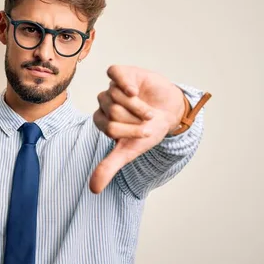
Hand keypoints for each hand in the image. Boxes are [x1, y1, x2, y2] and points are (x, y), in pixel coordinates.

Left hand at [90, 65, 185, 193]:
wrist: (171, 112)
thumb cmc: (149, 131)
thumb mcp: (130, 151)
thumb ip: (109, 167)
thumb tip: (93, 189)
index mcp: (102, 121)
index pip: (108, 127)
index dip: (129, 131)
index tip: (143, 133)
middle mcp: (104, 104)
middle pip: (112, 111)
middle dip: (135, 118)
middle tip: (146, 119)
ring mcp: (112, 88)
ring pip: (115, 95)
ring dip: (138, 105)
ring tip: (148, 109)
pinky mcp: (122, 74)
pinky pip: (113, 73)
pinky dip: (123, 82)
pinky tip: (134, 90)